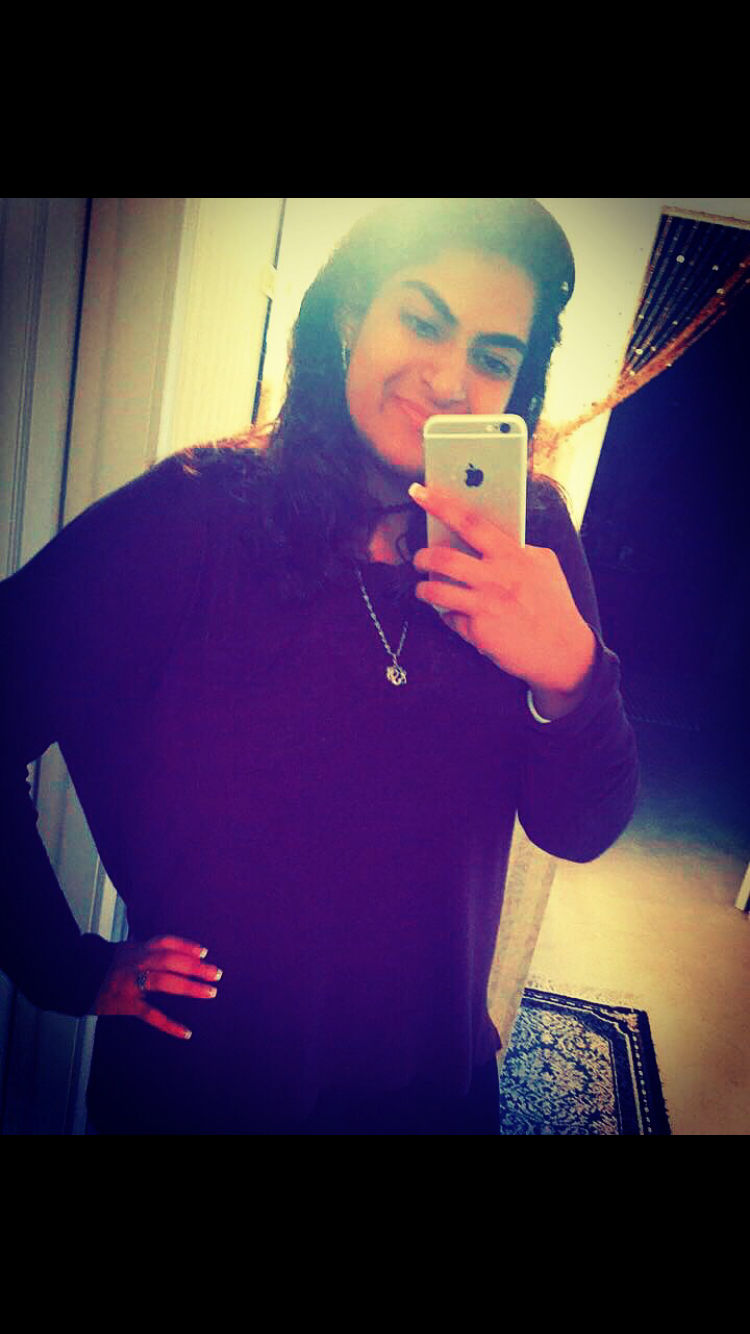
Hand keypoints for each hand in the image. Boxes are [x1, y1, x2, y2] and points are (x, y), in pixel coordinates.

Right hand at [93, 935, 222, 1039]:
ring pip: (164, 982)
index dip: (186, 947)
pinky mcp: (126, 1005)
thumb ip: (143, 948)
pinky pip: (151, 1015)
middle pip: (170, 961)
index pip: (165, 943)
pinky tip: (186, 1032)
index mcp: (136, 949)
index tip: (204, 952)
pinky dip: (170, 1025)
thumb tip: (168, 947)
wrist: (75, 980)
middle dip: (195, 967)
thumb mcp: (122, 950)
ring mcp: (130, 984)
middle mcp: (135, 963)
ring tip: (210, 992)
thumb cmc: (103, 967)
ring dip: (190, 987)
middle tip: (216, 973)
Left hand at [409, 482, 596, 718]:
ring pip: (436, 590)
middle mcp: (497, 578)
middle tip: (419, 558)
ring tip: (424, 588)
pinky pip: (449, 618)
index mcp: (514, 555)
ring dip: (424, 588)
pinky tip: (457, 616)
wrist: (563, 651)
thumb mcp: (544, 566)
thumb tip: (482, 537)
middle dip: (423, 557)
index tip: (418, 492)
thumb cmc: (553, 605)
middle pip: (443, 558)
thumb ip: (516, 550)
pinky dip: (448, 616)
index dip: (441, 505)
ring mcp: (486, 605)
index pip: (471, 522)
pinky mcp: (479, 632)